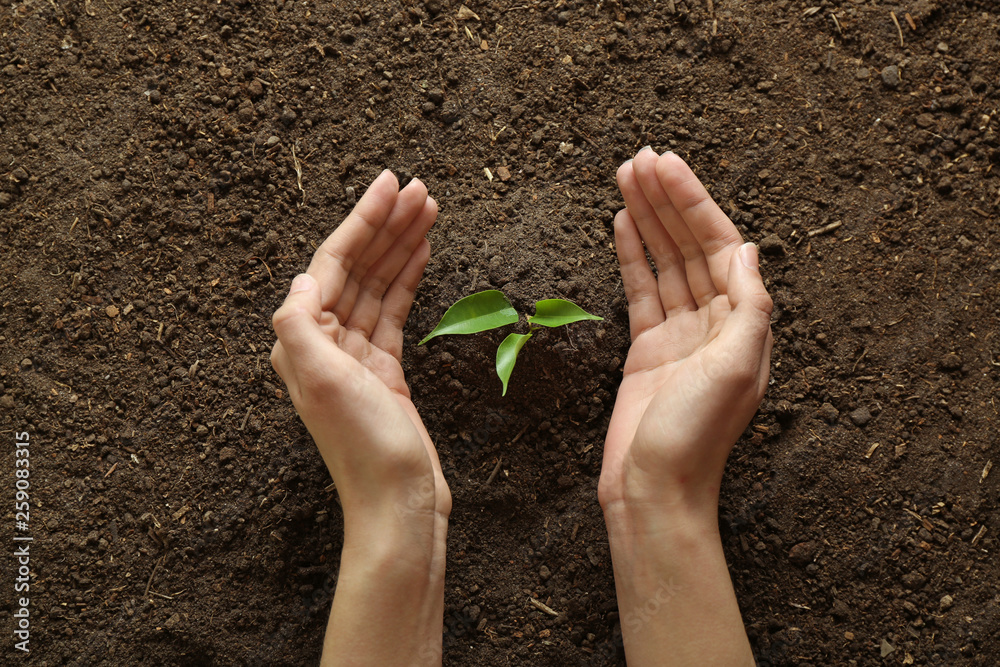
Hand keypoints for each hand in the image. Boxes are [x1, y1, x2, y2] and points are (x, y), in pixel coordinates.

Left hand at [270, 171, 448, 665]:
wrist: (399, 503)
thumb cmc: (364, 448)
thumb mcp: (321, 382)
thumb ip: (300, 324)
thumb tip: (303, 278)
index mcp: (305, 339)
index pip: (334, 263)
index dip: (362, 221)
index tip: (389, 184)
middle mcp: (325, 342)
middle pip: (359, 267)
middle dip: (387, 225)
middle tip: (419, 188)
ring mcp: (357, 356)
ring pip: (380, 285)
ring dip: (401, 246)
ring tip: (429, 208)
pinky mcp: (385, 371)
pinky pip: (395, 311)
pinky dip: (408, 280)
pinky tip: (423, 254)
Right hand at [599, 148, 772, 520]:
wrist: (653, 490)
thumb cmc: (695, 439)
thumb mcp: (735, 370)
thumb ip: (748, 306)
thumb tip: (746, 249)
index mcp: (742, 325)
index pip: (717, 247)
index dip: (694, 203)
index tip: (667, 166)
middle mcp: (714, 323)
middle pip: (688, 246)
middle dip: (666, 200)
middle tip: (640, 158)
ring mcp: (679, 334)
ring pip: (663, 262)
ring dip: (647, 219)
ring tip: (626, 176)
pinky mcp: (646, 349)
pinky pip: (640, 291)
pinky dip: (632, 256)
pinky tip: (622, 225)